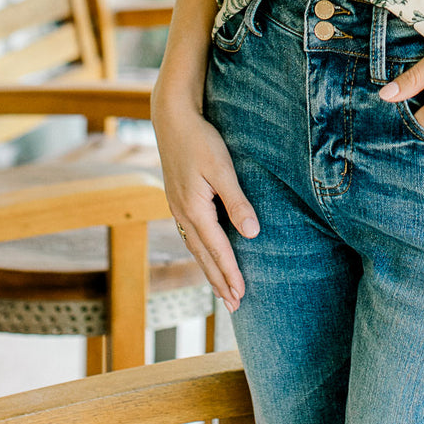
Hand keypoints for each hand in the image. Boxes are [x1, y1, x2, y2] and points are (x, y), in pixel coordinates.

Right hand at [151, 96, 259, 313]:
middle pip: (204, 256)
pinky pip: (191, 235)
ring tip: (222, 289)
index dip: (231, 273)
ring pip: (196, 248)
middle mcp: (183, 214)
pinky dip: (202, 252)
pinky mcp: (179, 200)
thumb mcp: (222, 168)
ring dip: (210, 270)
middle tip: (235, 304)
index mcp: (194, 210)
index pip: (217, 250)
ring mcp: (178, 208)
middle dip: (219, 281)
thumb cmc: (200, 140)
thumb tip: (251, 233)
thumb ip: (237, 201)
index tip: (242, 295)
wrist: (172, 119)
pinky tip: (208, 255)